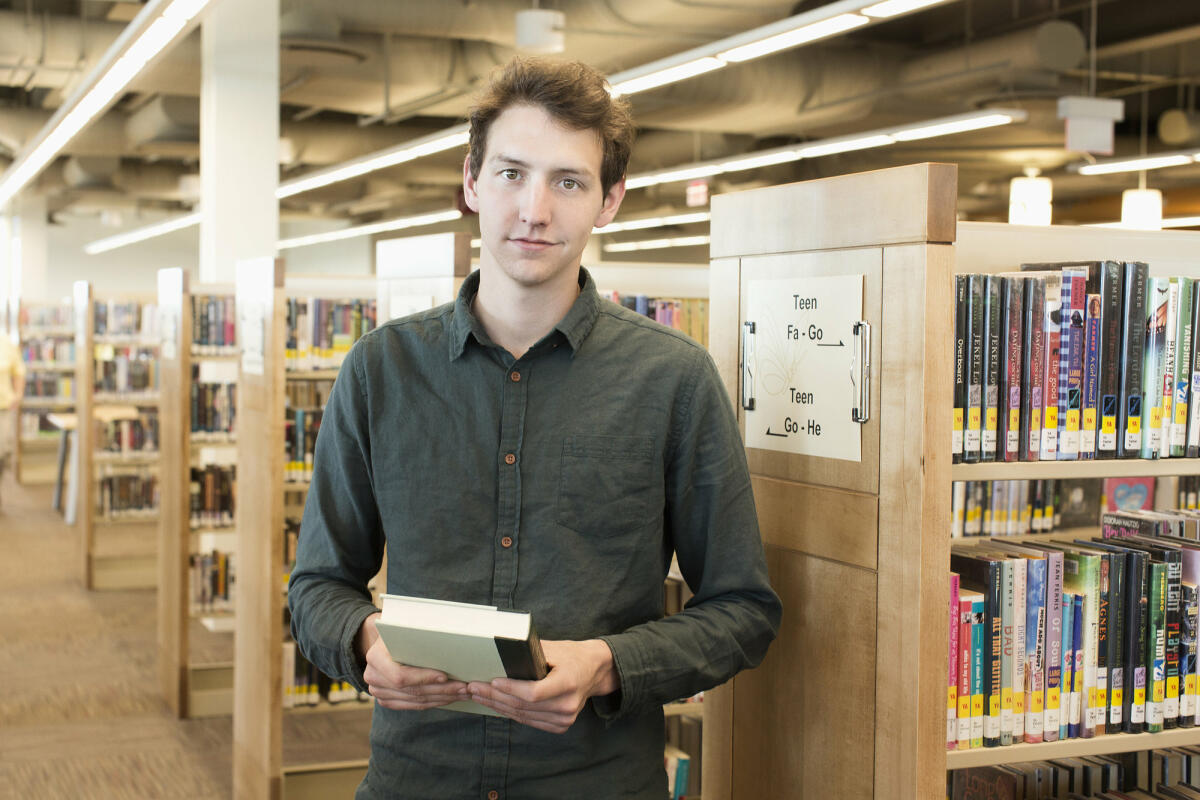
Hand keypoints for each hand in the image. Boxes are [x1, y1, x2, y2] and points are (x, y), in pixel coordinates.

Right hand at [359, 612, 469, 709]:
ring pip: (415, 701)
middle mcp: (373, 677)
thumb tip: (449, 635)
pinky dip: (434, 702)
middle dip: (441, 690)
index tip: (445, 676)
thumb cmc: (399, 631)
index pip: (400, 676)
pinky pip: (413, 706)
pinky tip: (450, 697)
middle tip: (464, 687)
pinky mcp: (387, 701)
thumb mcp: (405, 627)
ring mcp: (378, 692)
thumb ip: (419, 632)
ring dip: (442, 698)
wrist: (383, 642)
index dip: (423, 678)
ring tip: (462, 693)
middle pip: (412, 691)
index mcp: (375, 657)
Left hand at [468, 639, 617, 733]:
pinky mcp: (560, 726)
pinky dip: (510, 712)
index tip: (491, 681)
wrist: (594, 671)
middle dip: (494, 696)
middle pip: (524, 705)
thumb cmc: (571, 655)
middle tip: (474, 687)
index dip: (510, 689)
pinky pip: (528, 721)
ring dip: (497, 706)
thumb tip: (499, 655)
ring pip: (522, 716)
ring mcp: (565, 719)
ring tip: (478, 695)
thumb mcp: (554, 648)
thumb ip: (530, 655)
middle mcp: (568, 704)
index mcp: (569, 682)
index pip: (534, 692)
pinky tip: (495, 704)